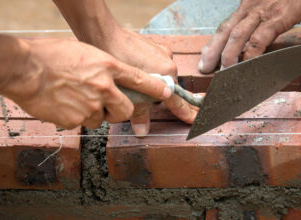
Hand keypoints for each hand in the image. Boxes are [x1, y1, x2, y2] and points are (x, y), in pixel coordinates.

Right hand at [0, 38, 171, 128]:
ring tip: (74, 99)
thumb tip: (110, 81)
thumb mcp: (84, 53)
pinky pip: (82, 123)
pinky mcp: (76, 120)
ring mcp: (91, 106)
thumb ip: (102, 69)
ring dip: (93, 114)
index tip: (166, 93)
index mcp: (107, 66)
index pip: (140, 80)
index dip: (156, 88)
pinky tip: (62, 104)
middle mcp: (104, 88)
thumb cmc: (50, 55)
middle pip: (126, 111)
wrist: (24, 69)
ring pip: (102, 120)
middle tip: (107, 106)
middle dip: (120, 111)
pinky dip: (75, 117)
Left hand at [53, 0, 198, 134]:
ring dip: (151, 83)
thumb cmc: (117, 62)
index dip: (186, 112)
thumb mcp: (129, 93)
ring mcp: (162, 51)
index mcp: (167, 74)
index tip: (196, 120)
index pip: (178, 100)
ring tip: (134, 85)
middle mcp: (169, 62)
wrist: (104, 36)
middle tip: (147, 102)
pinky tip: (133, 71)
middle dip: (158, 96)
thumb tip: (142, 132)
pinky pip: (154, 63)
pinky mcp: (153, 45)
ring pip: (160, 76)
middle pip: (167, 88)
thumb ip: (139, 113)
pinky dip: (147, 71)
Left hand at [198, 0, 300, 72]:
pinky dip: (251, 55)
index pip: (226, 25)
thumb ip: (260, 19)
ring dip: (228, 55)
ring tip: (223, 72)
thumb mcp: (271, 3)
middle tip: (204, 68)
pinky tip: (247, 66)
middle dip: (212, 51)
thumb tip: (254, 41)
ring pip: (237, 35)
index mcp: (247, 5)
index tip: (206, 57)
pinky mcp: (278, 18)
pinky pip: (259, 39)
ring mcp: (263, 12)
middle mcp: (250, 7)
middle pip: (225, 30)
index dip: (214, 43)